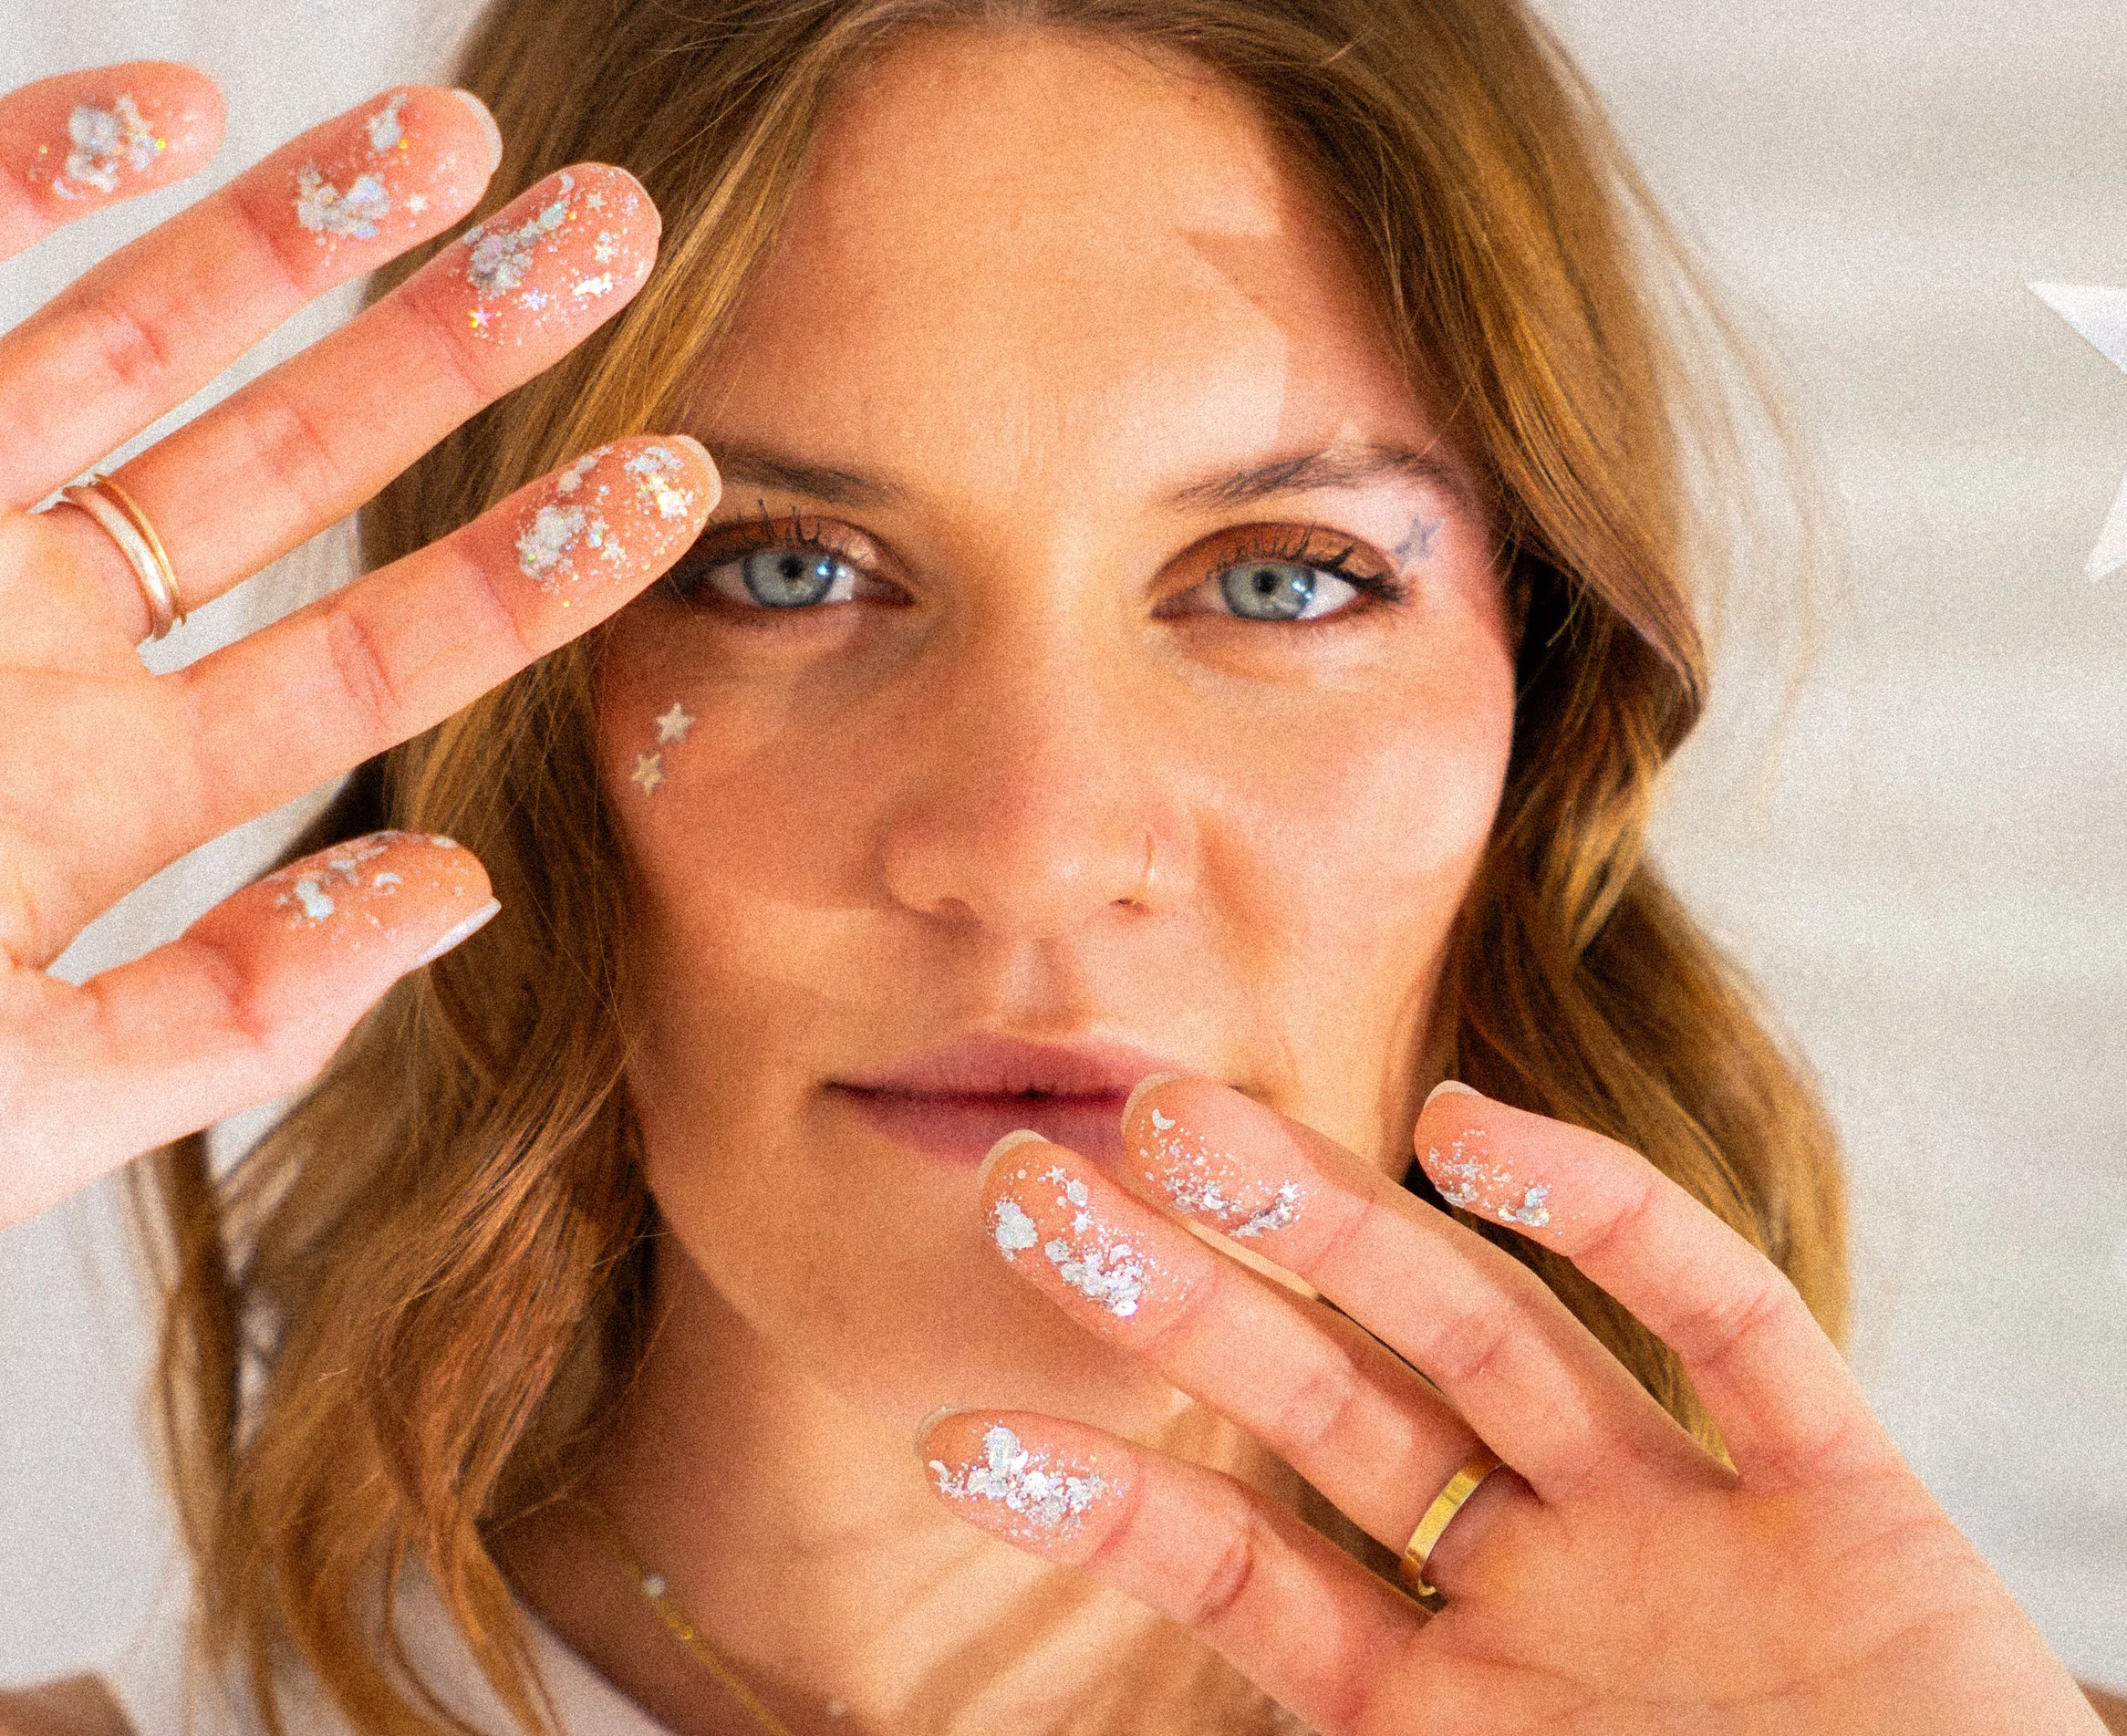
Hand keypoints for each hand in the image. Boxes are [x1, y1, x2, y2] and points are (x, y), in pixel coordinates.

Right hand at [0, 65, 716, 1235]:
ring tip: (466, 135)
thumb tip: (456, 888)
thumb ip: (237, 1015)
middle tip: (620, 230)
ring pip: (129, 334)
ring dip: (292, 228)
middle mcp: (27, 632)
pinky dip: (21, 175)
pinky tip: (173, 106)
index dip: (530, 569)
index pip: (371, 653)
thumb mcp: (1, 1106)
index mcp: (107, 785)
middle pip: (291, 460)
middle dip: (454, 343)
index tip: (682, 483)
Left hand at [922, 1079, 2100, 1733]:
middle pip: (1337, 1406)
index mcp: (1453, 1701)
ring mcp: (1687, 1534)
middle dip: (1186, 1295)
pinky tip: (1468, 1128)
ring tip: (1173, 1124)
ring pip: (1485, 1335)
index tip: (956, 1430)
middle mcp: (1550, 1588)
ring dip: (1329, 1223)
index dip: (1109, 1496)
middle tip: (1027, 1186)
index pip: (1247, 1570)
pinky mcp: (1844, 1501)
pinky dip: (1609, 1221)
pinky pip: (1723, 1330)